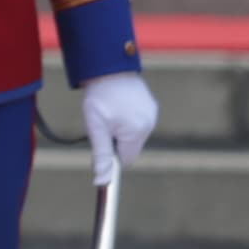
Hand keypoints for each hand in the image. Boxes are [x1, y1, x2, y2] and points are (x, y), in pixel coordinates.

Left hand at [79, 70, 157, 189]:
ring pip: (134, 134)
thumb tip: (102, 181)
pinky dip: (128, 118)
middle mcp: (150, 124)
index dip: (112, 154)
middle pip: (131, 147)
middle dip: (116, 140)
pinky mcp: (151, 106)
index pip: (126, 159)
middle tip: (104, 121)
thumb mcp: (96, 127)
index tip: (102, 140)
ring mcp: (152, 114)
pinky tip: (119, 104)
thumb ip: (101, 155)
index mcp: (137, 132)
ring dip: (122, 129)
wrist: (108, 67)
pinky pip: (138, 121)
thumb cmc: (100, 96)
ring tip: (111, 110)